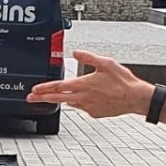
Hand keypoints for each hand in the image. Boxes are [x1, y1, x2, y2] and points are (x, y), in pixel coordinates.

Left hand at [27, 51, 149, 117]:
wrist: (135, 98)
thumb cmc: (123, 81)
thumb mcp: (105, 63)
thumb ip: (88, 57)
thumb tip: (76, 52)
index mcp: (84, 85)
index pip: (59, 86)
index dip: (45, 88)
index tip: (35, 90)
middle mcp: (83, 97)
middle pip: (58, 98)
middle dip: (42, 98)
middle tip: (31, 99)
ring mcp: (89, 107)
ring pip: (70, 103)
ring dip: (61, 100)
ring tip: (55, 97)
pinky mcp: (95, 113)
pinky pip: (83, 108)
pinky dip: (79, 103)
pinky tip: (82, 99)